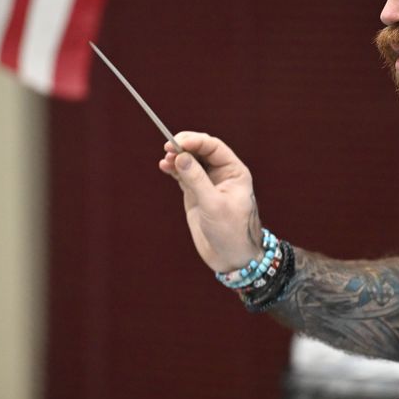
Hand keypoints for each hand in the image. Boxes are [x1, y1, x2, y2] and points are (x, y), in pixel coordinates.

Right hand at [158, 132, 264, 271]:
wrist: (231, 256)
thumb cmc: (231, 231)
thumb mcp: (213, 204)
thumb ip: (196, 179)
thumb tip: (181, 156)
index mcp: (234, 171)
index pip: (213, 147)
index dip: (195, 141)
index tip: (178, 142)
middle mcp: (221, 174)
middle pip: (200, 150)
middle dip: (184, 146)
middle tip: (168, 148)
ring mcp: (207, 183)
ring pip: (190, 161)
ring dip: (177, 157)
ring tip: (165, 160)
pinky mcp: (195, 194)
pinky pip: (183, 175)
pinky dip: (173, 169)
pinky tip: (164, 166)